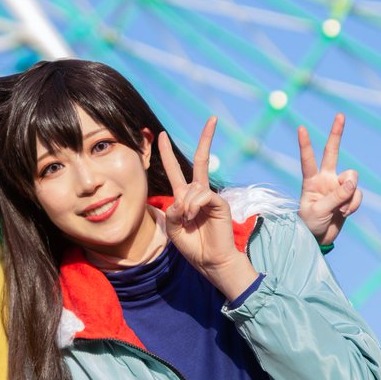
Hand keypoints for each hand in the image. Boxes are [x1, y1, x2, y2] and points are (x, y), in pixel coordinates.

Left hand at [159, 119, 258, 299]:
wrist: (209, 260)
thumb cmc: (192, 246)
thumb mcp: (172, 228)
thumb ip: (172, 210)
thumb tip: (182, 199)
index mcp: (185, 197)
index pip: (176, 169)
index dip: (167, 153)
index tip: (160, 136)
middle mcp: (199, 192)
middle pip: (201, 160)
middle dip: (206, 139)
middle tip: (213, 118)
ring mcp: (210, 196)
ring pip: (193, 187)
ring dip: (184, 205)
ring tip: (187, 220)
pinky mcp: (220, 202)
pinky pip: (202, 194)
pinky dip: (193, 206)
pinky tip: (193, 217)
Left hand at [297, 113, 362, 245]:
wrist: (319, 238)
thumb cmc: (310, 224)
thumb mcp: (319, 210)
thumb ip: (336, 195)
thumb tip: (353, 181)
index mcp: (311, 181)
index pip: (308, 159)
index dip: (305, 144)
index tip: (301, 128)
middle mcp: (325, 179)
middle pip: (332, 152)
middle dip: (336, 134)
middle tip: (340, 115)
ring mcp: (338, 186)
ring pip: (352, 180)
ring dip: (350, 195)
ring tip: (341, 210)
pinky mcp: (349, 196)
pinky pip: (358, 195)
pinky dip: (354, 204)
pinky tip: (345, 213)